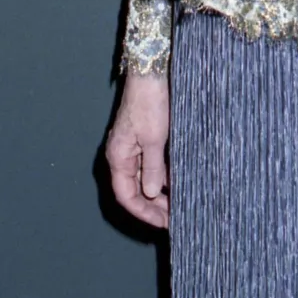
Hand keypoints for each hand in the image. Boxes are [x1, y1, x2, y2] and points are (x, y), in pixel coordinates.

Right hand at [105, 71, 169, 228]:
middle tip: (174, 218)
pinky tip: (176, 184)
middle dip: (152, 207)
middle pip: (133, 190)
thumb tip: (153, 194)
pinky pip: (148, 166)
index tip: (163, 223)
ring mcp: (131, 147)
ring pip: (142, 179)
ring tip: (178, 205)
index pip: (126, 196)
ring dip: (158, 193)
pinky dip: (161, 177)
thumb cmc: (149, 102)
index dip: (143, 213)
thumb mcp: (154, 139)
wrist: (152, 73)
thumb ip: (153, 168)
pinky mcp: (143, 139)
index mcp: (118, 156)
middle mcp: (121, 154)